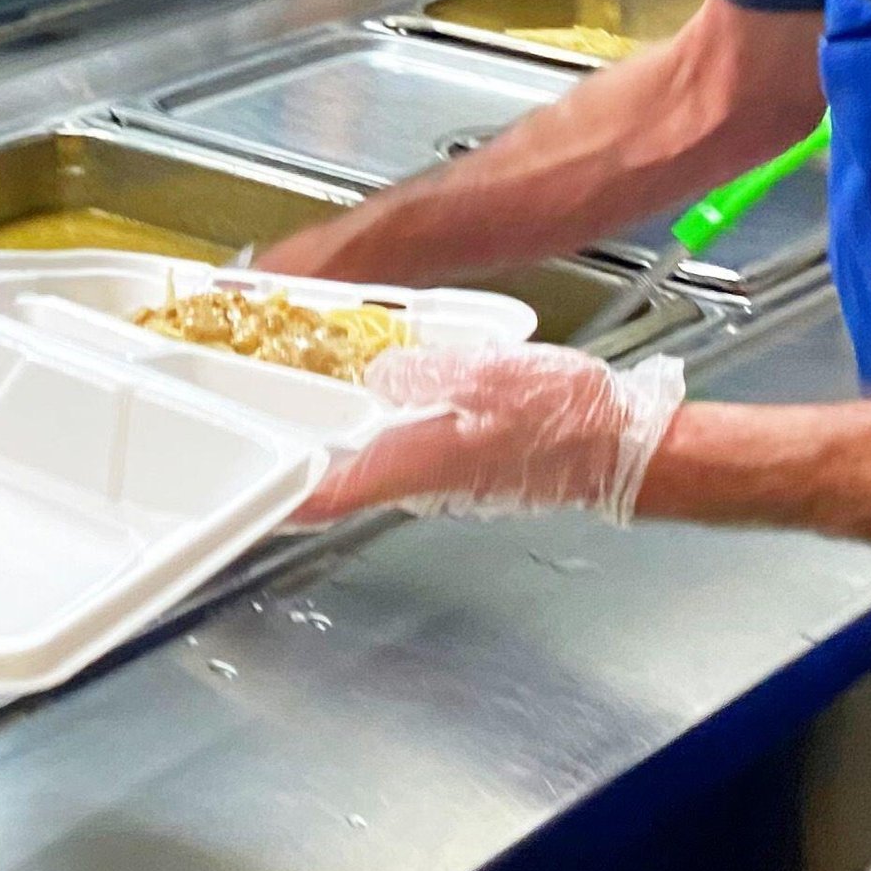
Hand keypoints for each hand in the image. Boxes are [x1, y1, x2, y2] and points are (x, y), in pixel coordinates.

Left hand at [294, 343, 685, 524]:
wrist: (624, 450)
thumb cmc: (569, 419)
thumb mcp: (493, 375)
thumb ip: (427, 375)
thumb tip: (378, 376)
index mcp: (418, 462)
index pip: (331, 493)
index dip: (283, 496)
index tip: (246, 494)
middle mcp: (422, 481)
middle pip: (341, 480)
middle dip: (300, 460)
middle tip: (262, 427)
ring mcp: (444, 479)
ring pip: (371, 465)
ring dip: (336, 445)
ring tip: (304, 406)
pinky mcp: (465, 468)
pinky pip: (404, 453)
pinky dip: (377, 434)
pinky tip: (376, 401)